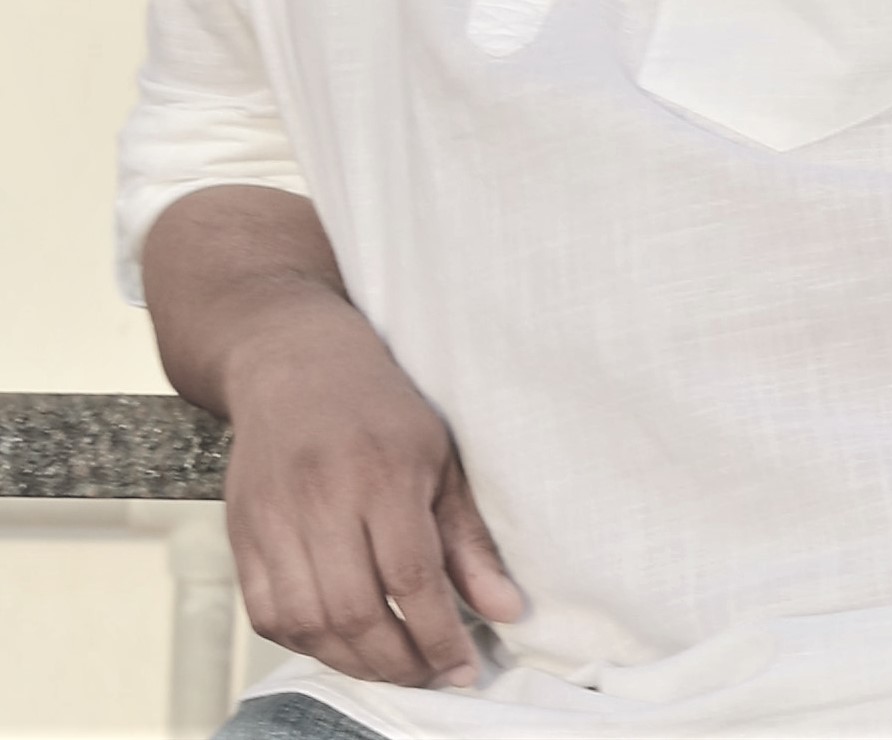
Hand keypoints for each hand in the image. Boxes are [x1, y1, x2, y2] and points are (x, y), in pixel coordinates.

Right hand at [221, 295, 523, 688]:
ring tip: (392, 666)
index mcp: (383, 473)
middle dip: (400, 663)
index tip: (463, 668)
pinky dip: (305, 642)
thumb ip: (468, 540)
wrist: (292, 362)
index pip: (412, 576)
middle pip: (356, 611)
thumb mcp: (440, 457)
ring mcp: (274, 518)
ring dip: (353, 663)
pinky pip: (267, 614)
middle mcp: (323, 498)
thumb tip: (505, 611)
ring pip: (308, 623)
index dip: (439, 635)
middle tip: (431, 676)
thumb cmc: (380, 407)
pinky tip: (340, 643)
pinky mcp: (240, 533)